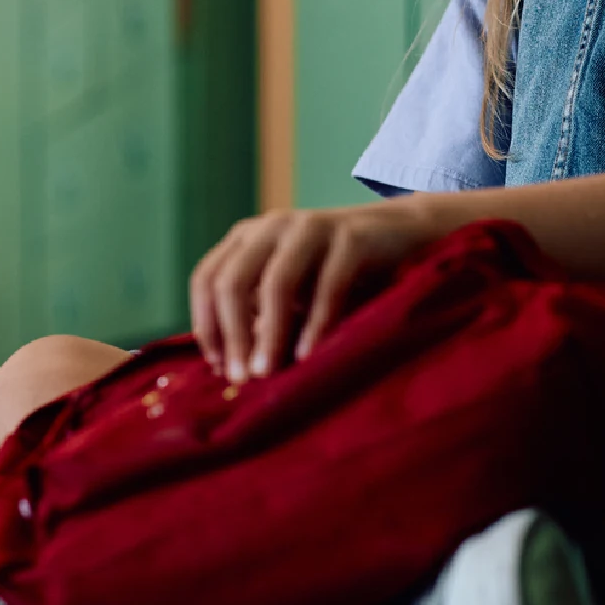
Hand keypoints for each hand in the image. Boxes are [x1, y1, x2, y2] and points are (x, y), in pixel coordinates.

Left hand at [189, 199, 443, 383]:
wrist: (398, 235)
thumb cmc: (333, 272)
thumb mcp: (289, 293)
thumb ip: (259, 319)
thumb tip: (226, 368)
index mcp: (248, 237)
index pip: (206, 278)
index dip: (207, 325)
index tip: (217, 367)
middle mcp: (272, 225)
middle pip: (233, 281)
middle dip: (233, 335)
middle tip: (241, 378)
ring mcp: (311, 226)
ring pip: (276, 282)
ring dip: (269, 334)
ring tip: (267, 373)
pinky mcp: (351, 235)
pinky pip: (328, 284)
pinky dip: (316, 324)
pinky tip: (309, 355)